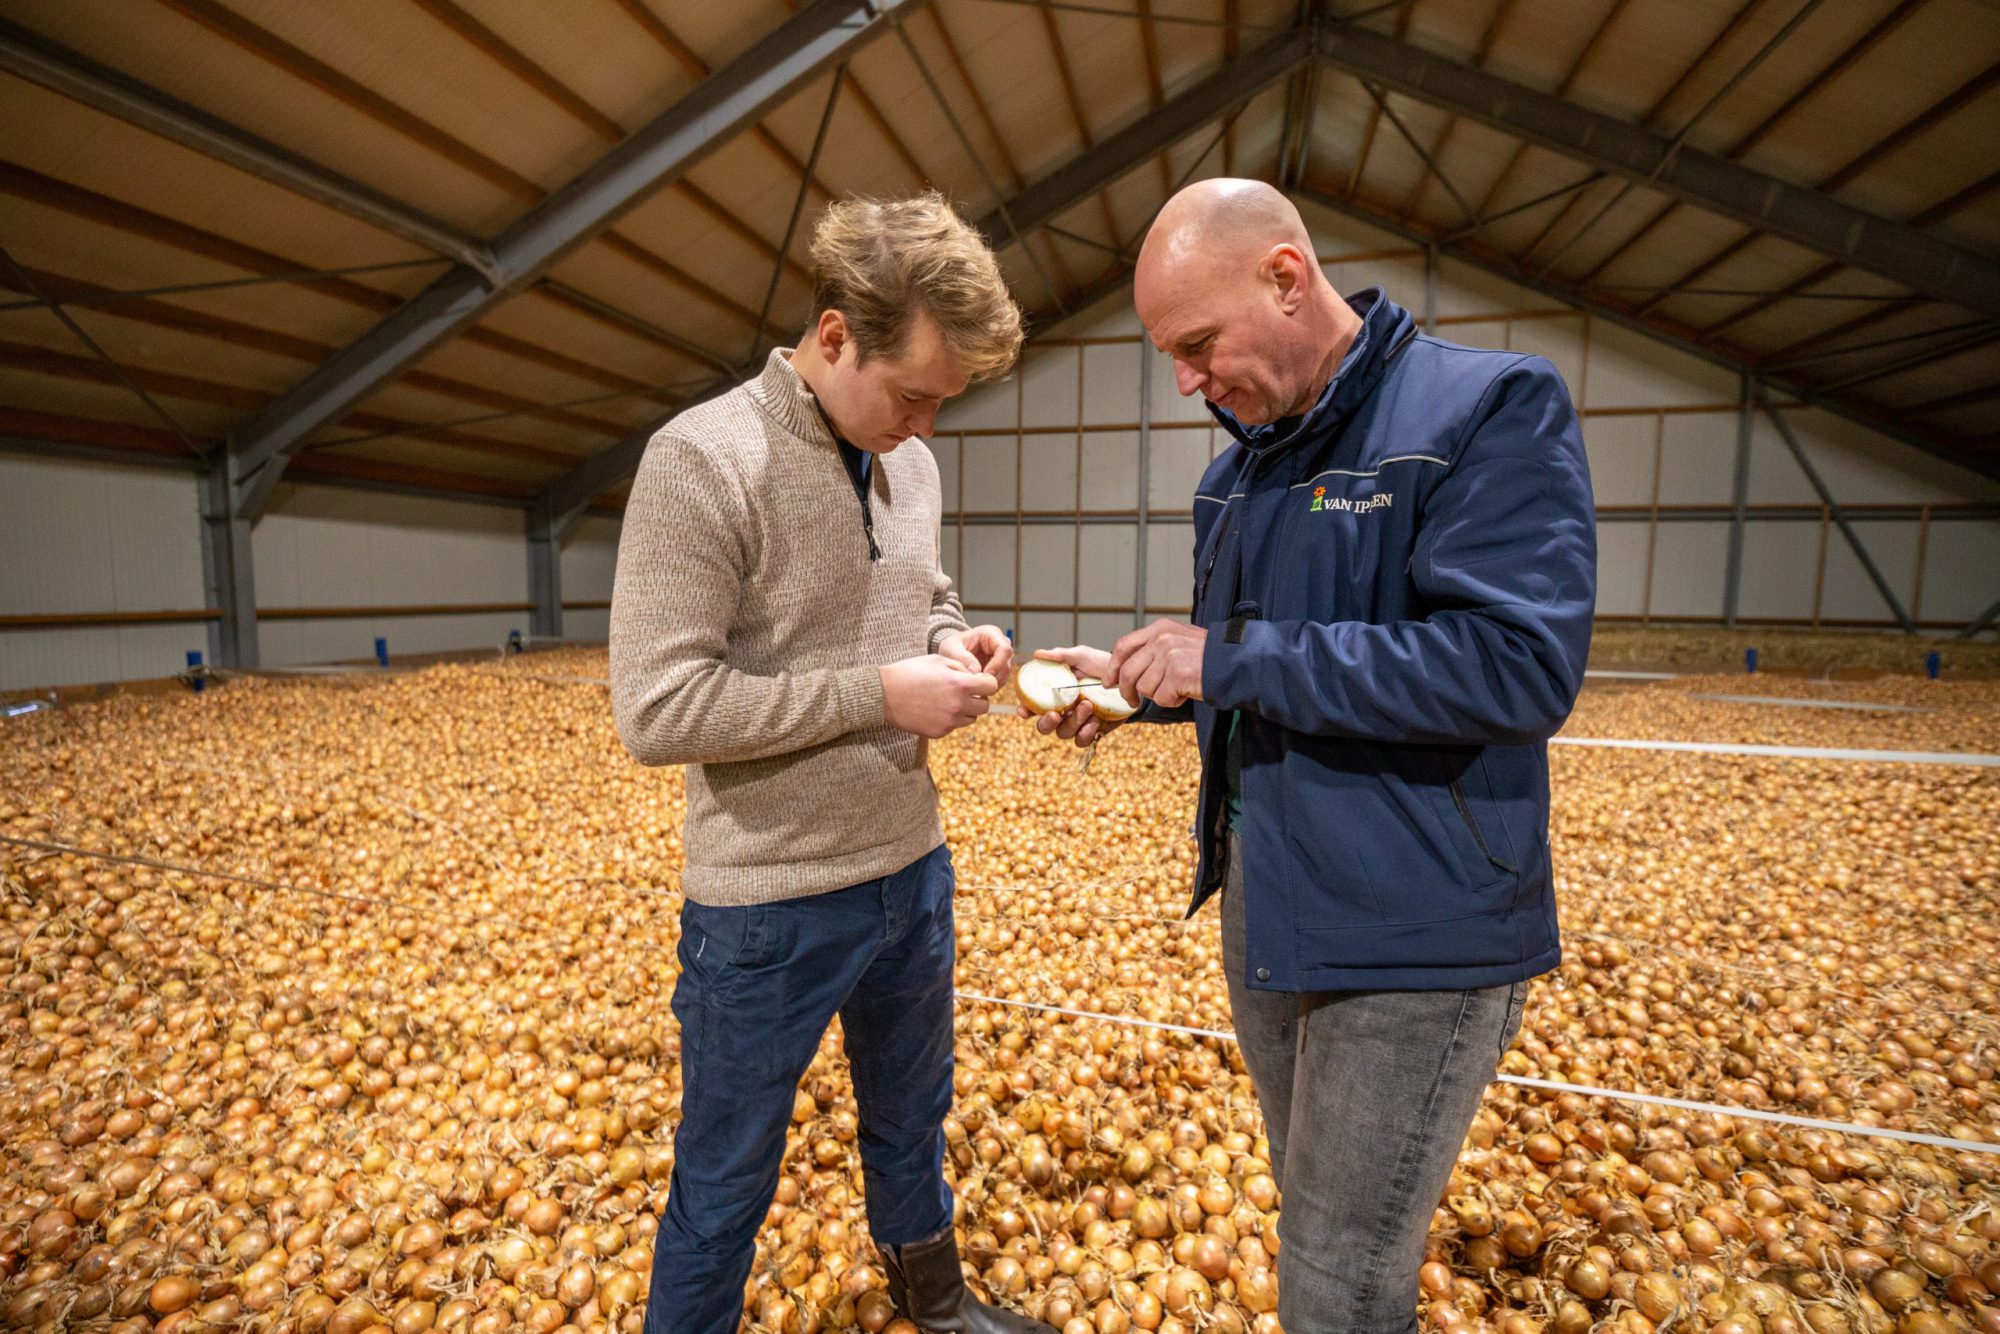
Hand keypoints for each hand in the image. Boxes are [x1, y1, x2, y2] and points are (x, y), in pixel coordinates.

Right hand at [880, 655, 997, 738]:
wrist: (884, 694)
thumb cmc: (911, 672)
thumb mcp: (939, 660)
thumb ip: (963, 668)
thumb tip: (978, 676)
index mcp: (960, 685)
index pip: (991, 686)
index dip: (987, 682)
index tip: (979, 680)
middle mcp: (958, 705)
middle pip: (985, 706)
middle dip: (978, 698)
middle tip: (964, 691)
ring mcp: (948, 722)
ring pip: (971, 718)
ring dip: (966, 710)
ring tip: (948, 700)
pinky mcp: (939, 732)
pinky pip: (954, 726)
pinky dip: (950, 719)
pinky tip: (935, 709)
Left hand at [938, 625, 1013, 688]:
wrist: (951, 652)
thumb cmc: (952, 646)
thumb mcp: (950, 648)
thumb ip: (962, 658)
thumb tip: (976, 670)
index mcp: (991, 633)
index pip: (1005, 650)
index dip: (997, 665)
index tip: (983, 675)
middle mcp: (1000, 644)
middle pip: (1007, 664)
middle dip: (994, 677)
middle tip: (978, 685)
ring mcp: (1001, 657)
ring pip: (1005, 675)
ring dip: (992, 684)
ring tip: (976, 688)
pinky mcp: (999, 668)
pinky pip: (1000, 680)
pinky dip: (991, 687)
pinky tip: (978, 688)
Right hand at [1015, 646, 1122, 748]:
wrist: (1127, 677)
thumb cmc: (1100, 665)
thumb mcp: (1082, 656)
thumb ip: (1061, 656)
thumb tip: (1038, 654)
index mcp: (1054, 695)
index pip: (1033, 706)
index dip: (1025, 710)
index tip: (1025, 710)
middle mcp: (1063, 711)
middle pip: (1044, 727)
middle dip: (1046, 723)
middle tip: (1055, 714)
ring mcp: (1077, 723)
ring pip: (1064, 733)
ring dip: (1073, 721)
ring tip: (1088, 705)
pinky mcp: (1094, 732)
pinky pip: (1082, 741)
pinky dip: (1086, 732)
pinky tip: (1095, 720)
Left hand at [1110, 619, 1207, 708]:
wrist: (1235, 662)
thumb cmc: (1208, 657)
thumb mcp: (1178, 641)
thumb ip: (1154, 649)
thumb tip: (1124, 671)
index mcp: (1160, 628)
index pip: (1123, 646)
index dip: (1113, 667)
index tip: (1109, 681)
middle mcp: (1162, 639)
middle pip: (1129, 672)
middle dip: (1127, 691)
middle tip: (1132, 702)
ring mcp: (1169, 656)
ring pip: (1145, 688)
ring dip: (1159, 695)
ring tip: (1178, 688)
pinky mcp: (1177, 674)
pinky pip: (1162, 698)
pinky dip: (1173, 701)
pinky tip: (1186, 692)